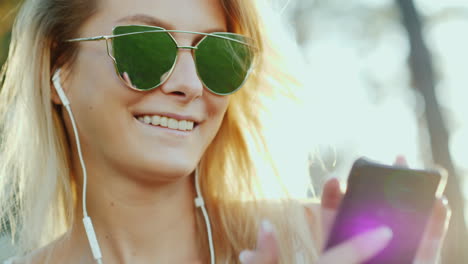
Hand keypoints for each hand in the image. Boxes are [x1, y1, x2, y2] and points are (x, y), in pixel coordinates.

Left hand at [238, 156, 450, 263]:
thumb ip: (269, 260)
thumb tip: (262, 230)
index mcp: (333, 259)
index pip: (333, 227)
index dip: (333, 203)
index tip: (333, 181)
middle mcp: (363, 259)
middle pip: (370, 221)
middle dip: (378, 192)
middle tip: (385, 164)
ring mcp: (388, 263)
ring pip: (402, 233)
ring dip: (412, 206)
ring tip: (416, 179)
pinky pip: (428, 251)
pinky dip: (435, 228)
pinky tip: (438, 205)